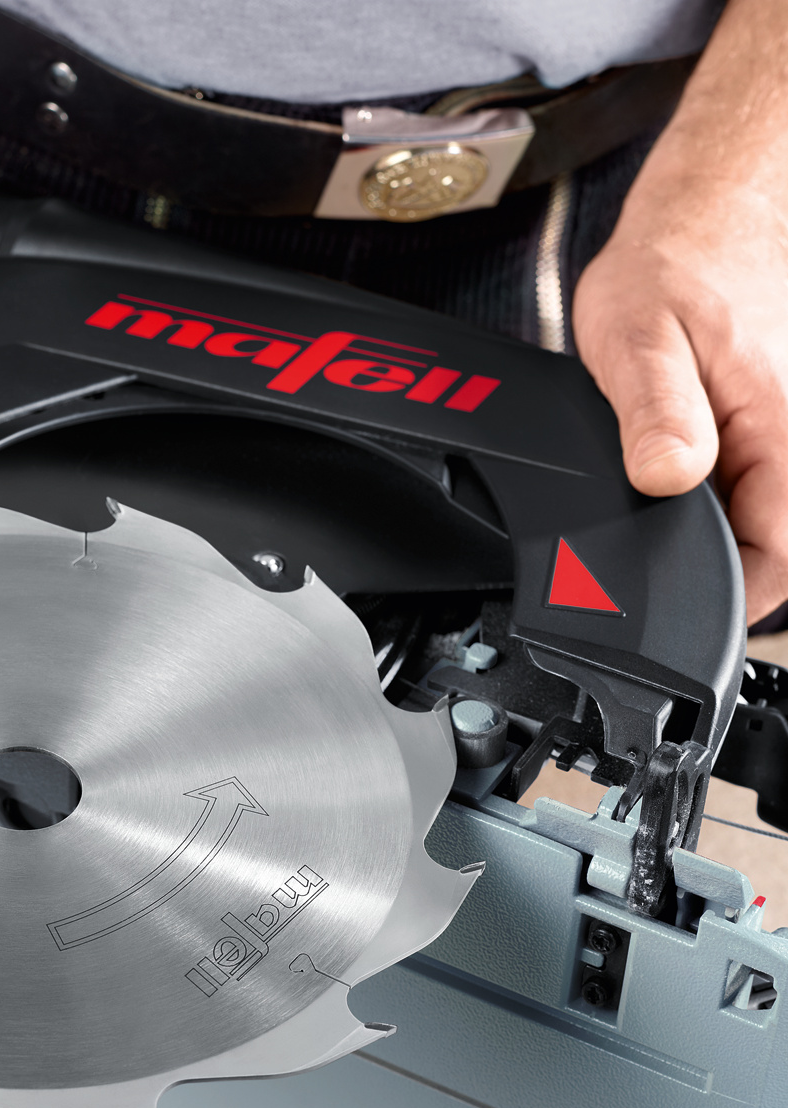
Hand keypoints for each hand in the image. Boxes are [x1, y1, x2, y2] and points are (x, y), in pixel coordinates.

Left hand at [573, 22, 787, 625]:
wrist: (716, 199)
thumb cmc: (680, 256)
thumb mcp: (637, 336)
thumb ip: (654, 413)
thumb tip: (669, 478)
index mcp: (781, 433)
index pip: (774, 562)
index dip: (722, 600)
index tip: (666, 612)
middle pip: (767, 547)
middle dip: (704, 566)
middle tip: (630, 558)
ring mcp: (786, 432)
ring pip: (757, 517)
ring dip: (704, 527)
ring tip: (651, 493)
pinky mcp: (771, 424)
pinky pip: (749, 485)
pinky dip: (706, 495)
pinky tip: (669, 472)